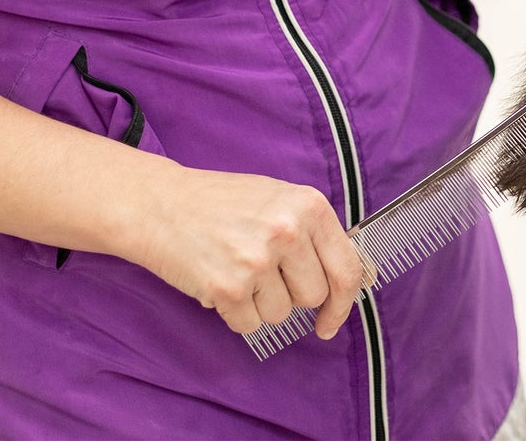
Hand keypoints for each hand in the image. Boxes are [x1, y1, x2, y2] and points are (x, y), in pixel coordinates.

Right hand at [130, 164, 366, 339]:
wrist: (163, 204)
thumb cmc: (224, 202)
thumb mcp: (281, 200)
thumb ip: (317, 234)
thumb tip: (361, 278)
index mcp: (309, 206)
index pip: (347, 269)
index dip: (343, 304)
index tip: (331, 320)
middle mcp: (288, 231)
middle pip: (312, 296)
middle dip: (291, 293)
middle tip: (264, 270)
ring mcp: (258, 261)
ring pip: (280, 314)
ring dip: (260, 302)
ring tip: (238, 267)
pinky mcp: (228, 288)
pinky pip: (249, 325)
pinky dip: (236, 313)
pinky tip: (221, 280)